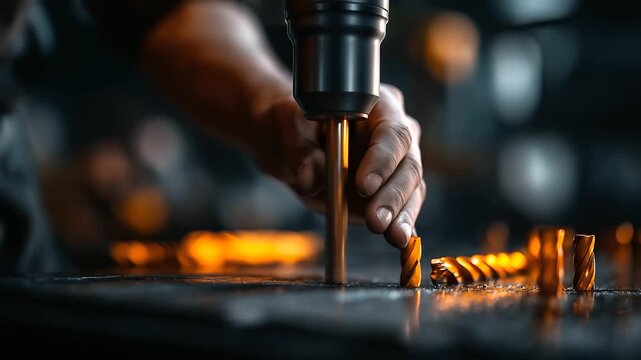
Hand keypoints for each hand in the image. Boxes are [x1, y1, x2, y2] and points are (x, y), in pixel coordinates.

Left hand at [251, 84, 424, 248]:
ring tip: (392, 236)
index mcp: (377, 104)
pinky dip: (402, 224)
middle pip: (409, 162)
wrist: (291, 142)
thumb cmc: (292, 124)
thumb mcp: (287, 127)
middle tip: (376, 220)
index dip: (382, 159)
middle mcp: (395, 133)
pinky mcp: (392, 191)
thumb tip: (309, 177)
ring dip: (402, 214)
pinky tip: (401, 241)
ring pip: (412, 187)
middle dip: (393, 195)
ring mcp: (397, 163)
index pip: (392, 131)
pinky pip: (405, 207)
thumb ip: (298, 149)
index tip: (364, 185)